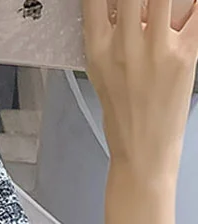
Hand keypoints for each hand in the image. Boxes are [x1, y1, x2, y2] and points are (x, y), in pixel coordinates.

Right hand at [82, 0, 197, 173]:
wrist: (142, 151)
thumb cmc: (123, 116)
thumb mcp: (102, 75)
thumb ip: (110, 38)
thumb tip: (124, 10)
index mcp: (99, 51)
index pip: (93, 1)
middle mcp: (125, 47)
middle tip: (142, 1)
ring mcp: (156, 50)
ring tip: (166, 6)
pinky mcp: (187, 55)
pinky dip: (195, 6)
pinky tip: (191, 6)